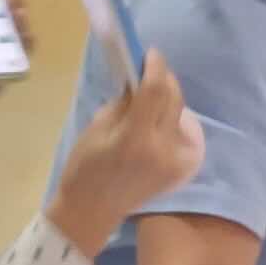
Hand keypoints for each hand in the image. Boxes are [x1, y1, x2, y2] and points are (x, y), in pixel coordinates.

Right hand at [45, 53, 204, 257]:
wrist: (93, 210)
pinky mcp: (180, 168)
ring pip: (179, 113)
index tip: (150, 53)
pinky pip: (181, 132)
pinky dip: (170, 118)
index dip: (155, 66)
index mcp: (135, 138)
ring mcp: (175, 160)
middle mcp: (162, 148)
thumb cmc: (85, 168)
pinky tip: (155, 119)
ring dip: (167, 97)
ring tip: (150, 95)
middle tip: (150, 68)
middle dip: (164, 78)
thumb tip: (139, 80)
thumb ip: (123, 103)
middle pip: (173, 98)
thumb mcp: (96, 128)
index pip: (154, 90)